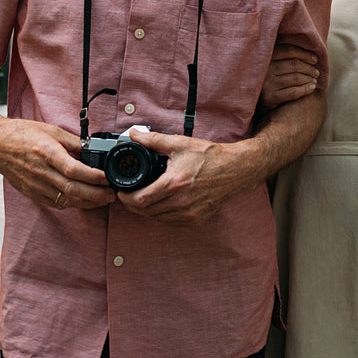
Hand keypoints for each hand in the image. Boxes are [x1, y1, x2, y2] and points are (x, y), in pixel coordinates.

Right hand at [0, 117, 115, 211]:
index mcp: (46, 152)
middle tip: (112, 195)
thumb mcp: (51, 130)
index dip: (93, 177)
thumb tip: (92, 150)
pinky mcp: (32, 192)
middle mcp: (40, 171)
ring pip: (66, 199)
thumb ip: (73, 141)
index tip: (107, 178)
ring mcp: (35, 185)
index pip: (73, 170)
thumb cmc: (22, 134)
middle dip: (96, 195)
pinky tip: (84, 200)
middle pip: (72, 189)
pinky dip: (73, 203)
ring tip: (103, 199)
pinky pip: (56, 202)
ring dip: (87, 202)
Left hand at [115, 130, 250, 224]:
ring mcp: (189, 214)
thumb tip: (133, 134)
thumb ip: (153, 140)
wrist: (235, 170)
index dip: (126, 198)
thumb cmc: (210, 157)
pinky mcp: (196, 220)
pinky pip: (170, 222)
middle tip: (129, 196)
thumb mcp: (179, 144)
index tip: (122, 192)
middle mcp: (181, 203)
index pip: (140, 200)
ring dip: (146, 211)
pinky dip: (161, 215)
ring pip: (157, 219)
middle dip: (133, 205)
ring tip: (143, 198)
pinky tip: (160, 204)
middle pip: (145, 212)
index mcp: (174, 184)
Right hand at [260, 42, 320, 109]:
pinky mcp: (270, 97)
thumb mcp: (272, 63)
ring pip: (296, 78)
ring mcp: (267, 84)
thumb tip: (312, 53)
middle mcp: (266, 69)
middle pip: (294, 64)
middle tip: (316, 72)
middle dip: (309, 68)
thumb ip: (285, 56)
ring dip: (309, 78)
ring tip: (315, 79)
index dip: (305, 54)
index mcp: (266, 56)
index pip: (289, 50)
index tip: (315, 59)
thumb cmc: (269, 78)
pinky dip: (306, 89)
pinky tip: (312, 88)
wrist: (255, 99)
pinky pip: (293, 92)